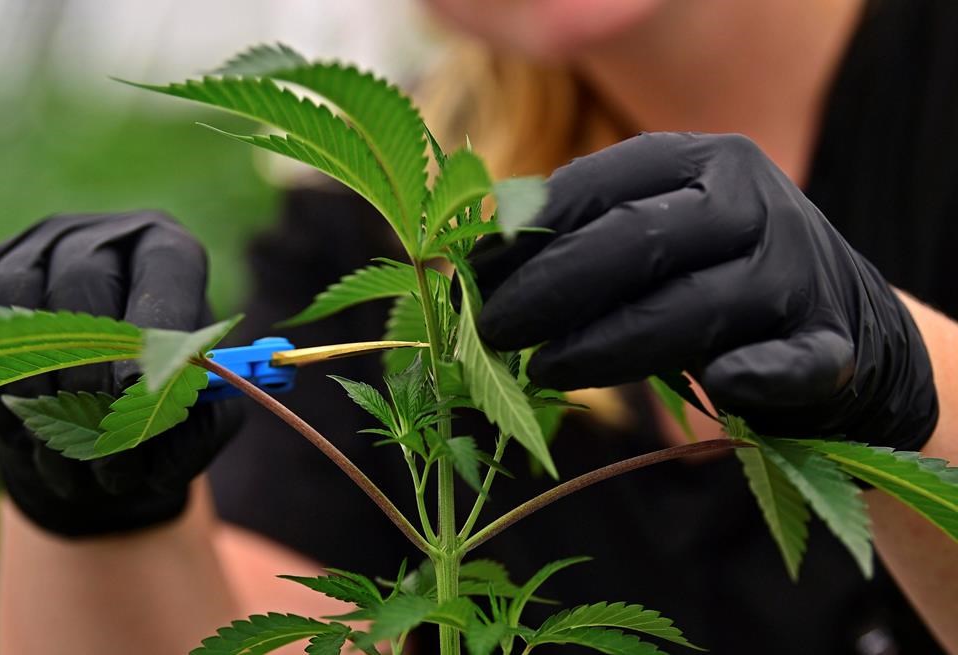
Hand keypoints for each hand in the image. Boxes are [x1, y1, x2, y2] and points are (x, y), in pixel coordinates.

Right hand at [0, 211, 239, 536]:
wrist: (99, 401)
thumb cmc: (162, 400)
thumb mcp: (200, 415)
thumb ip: (193, 422)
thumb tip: (153, 430)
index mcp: (168, 253)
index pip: (167, 267)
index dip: (156, 325)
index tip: (141, 389)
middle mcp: (101, 238)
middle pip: (84, 283)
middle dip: (86, 372)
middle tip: (95, 439)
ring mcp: (32, 248)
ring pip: (15, 306)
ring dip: (28, 391)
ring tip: (53, 453)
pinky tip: (8, 424)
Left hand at [472, 133, 936, 448]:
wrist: (840, 320)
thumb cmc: (711, 276)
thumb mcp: (654, 234)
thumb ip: (583, 237)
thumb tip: (474, 262)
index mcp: (704, 161)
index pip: (603, 184)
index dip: (530, 231)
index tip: (473, 273)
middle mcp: (753, 204)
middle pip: (638, 240)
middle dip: (552, 288)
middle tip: (490, 330)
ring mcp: (799, 273)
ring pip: (693, 309)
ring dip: (606, 346)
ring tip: (540, 369)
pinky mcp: (832, 345)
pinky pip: (791, 363)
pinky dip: (755, 375)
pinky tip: (722, 386)